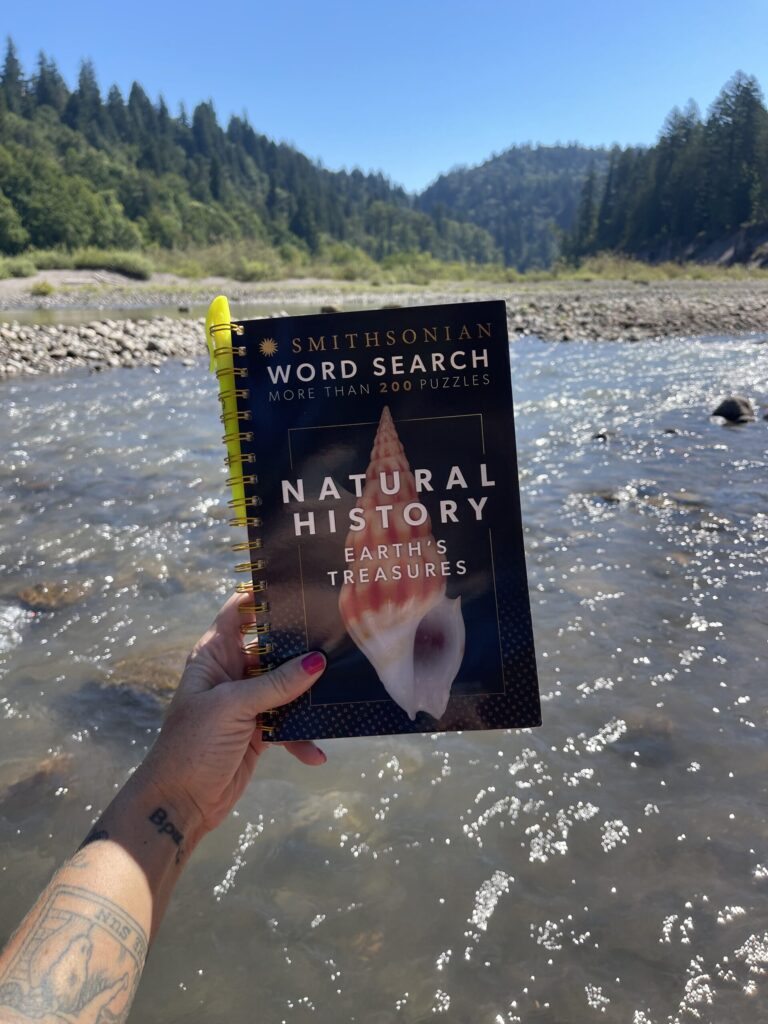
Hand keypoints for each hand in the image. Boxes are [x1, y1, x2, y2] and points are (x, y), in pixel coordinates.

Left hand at [136, 592, 326, 836]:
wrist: (179, 803)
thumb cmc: (193, 746)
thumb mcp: (233, 708)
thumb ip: (276, 684)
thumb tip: (317, 661)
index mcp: (214, 656)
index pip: (238, 612)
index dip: (262, 594)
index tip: (298, 583)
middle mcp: (232, 673)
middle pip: (272, 647)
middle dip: (300, 645)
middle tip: (336, 635)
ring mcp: (247, 702)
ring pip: (286, 685)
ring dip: (307, 693)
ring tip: (336, 692)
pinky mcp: (259, 730)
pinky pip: (289, 723)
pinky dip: (302, 737)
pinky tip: (316, 754)